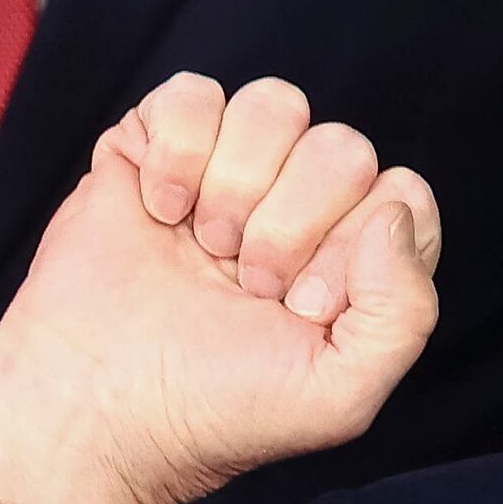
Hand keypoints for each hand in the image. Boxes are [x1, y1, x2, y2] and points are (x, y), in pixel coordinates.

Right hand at [0, 75, 441, 503]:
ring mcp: (227, 175)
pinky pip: (193, 92)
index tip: (301, 305)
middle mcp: (299, 209)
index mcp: (353, 261)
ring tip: (206, 245)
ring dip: (238, 183)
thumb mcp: (342, 393)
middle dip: (293, 222)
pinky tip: (160, 209)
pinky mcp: (154, 151)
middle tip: (247, 282)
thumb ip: (406, 311)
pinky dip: (178, 149)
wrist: (96, 409)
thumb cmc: (214, 410)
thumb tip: (393, 216)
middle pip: (343, 147)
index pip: (401, 198)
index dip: (356, 244)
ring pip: (276, 104)